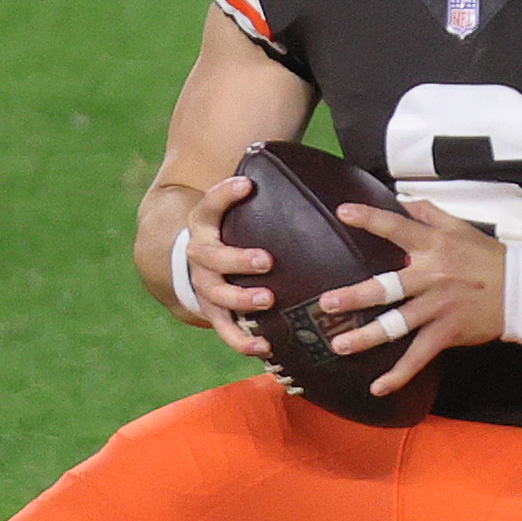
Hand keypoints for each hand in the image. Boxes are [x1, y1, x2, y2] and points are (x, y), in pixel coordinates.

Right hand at [183, 175, 273, 358]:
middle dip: (238, 259)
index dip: (225, 194)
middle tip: (266, 260)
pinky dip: (242, 341)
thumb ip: (270, 192)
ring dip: (241, 299)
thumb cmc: (236, 230)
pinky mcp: (215, 314)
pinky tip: (266, 347)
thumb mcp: (242, 210)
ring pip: (216, 295)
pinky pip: (225, 330)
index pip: (210, 204)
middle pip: (211, 257)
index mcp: (205, 224)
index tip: (247, 184)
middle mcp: (200, 255)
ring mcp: (205, 287)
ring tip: (268, 300)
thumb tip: (321, 173)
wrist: (202, 263)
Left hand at [319, 201, 507, 395]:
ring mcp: (438, 307)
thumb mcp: (462, 228)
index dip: (370, 219)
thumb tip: (404, 201)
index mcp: (434, 246)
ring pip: (397, 325)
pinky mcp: (447, 333)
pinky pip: (419, 356)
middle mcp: (432, 277)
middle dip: (355, 296)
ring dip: (367, 337)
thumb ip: (430, 213)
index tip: (343, 213)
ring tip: (340, 345)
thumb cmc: (490, 259)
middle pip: (387, 287)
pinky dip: (400, 374)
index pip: (397, 228)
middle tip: (327, 303)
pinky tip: (379, 387)